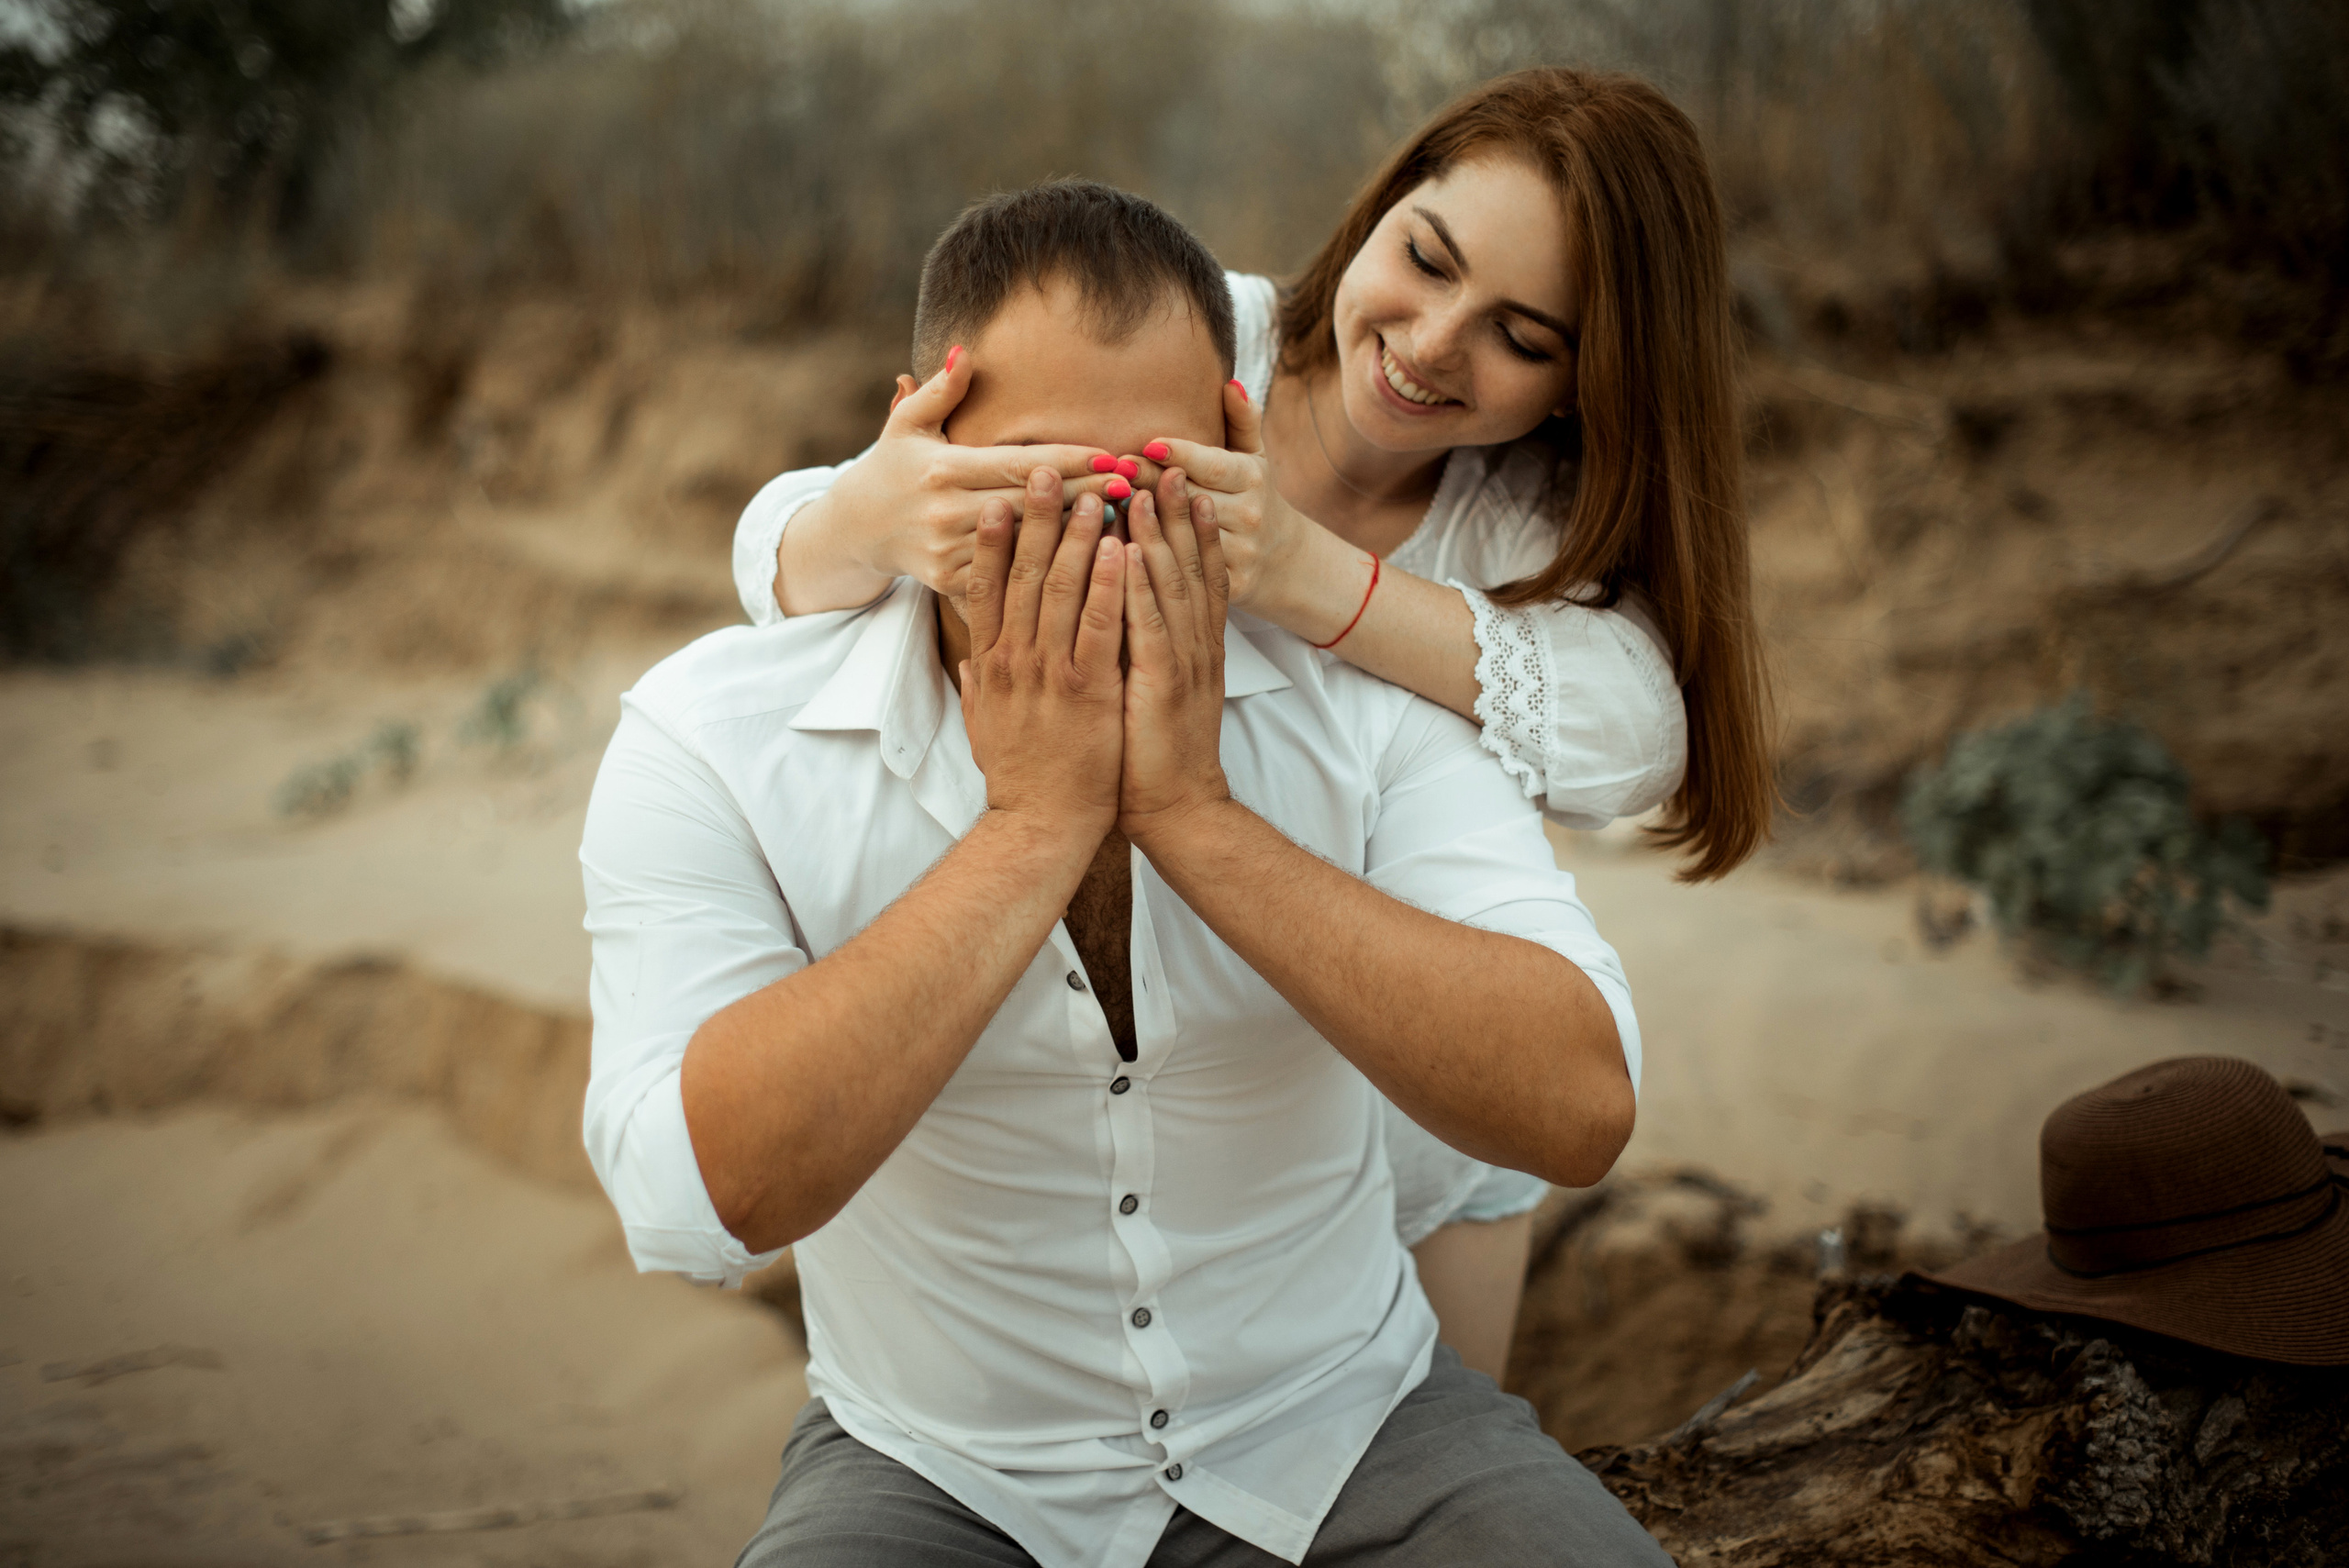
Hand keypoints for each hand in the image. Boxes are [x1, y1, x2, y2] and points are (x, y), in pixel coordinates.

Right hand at [783, 349, 1133, 609]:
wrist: (854, 530)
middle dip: (1088, 494)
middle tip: (1137, 485)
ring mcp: (949, 553)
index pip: (1017, 464)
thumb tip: (966, 350)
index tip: (1112, 456)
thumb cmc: (891, 466)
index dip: (1067, 461)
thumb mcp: (907, 422)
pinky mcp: (952, 583)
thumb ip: (940, 389)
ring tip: (1128, 519)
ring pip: (1027, 545)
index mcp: (941, 469)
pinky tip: (1091, 558)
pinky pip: (1011, 576)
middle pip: (1032, 505)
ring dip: (1077, 534)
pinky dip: (1050, 567)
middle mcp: (946, 513)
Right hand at [960, 468, 1126, 839]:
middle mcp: (1014, 659)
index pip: (985, 587)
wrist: (1042, 824)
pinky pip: (1101, 625)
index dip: (993, 540)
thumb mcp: (983, 724)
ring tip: (1092, 492)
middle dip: (1035, 518)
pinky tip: (1122, 549)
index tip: (998, 496)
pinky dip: (1109, 584)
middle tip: (1043, 469)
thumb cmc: (1021, 774)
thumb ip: (977, 683)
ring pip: (1062, 589)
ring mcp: (1050, 673)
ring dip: (1078, 536)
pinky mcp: (1088, 690)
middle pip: (1023, 574)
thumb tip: (969, 656)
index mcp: (990, 663)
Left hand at [1119, 468, 1232, 844]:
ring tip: (1140, 487)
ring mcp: (1183, 662)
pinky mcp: (1163, 684)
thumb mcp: (1147, 689)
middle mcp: (1193, 645)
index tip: (1176, 480)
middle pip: (1187, 564)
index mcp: (1188, 645)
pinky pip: (1151, 625)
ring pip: (1169, 584)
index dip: (1186, 524)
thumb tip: (1112, 614)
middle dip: (1175, 512)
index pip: (1192, 572)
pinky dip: (1138, 585)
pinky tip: (1126, 551)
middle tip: (1165, 462)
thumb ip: (1137, 648)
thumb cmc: (1151, 753)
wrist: (1177, 809)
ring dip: (1155, 533)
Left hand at [1128, 379, 1300, 610]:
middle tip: (1112, 473)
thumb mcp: (1255, 455)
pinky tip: (1119, 548)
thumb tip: (1229, 382)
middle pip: (1190, 498)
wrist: (1282, 560)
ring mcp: (1239, 553)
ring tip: (1107, 506)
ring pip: (1183, 537)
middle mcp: (1249, 515)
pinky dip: (1150, 561)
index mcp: (1252, 478)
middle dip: (1150, 485)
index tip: (1147, 445)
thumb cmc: (1253, 495)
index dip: (1178, 455)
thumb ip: (1242, 419)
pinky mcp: (1227, 586)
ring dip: (1144, 523)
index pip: (1210, 464)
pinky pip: (1182, 572)